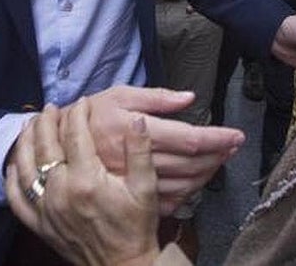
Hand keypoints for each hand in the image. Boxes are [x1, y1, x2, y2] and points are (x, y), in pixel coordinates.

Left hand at [7, 101, 160, 265]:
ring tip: (29, 125)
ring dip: (25, 143)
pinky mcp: (39, 225)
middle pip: (45, 146)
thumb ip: (140, 152)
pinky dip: (11, 180)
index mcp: (86, 180)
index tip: (82, 103)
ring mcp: (46, 210)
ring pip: (26, 168)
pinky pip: (16, 200)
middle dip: (47, 121)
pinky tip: (14, 165)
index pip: (75, 135)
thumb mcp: (145, 188)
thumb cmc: (135, 228)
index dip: (78, 114)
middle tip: (51, 107)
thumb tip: (137, 122)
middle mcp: (61, 192)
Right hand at [81, 85, 243, 213]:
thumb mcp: (120, 94)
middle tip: (234, 146)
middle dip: (219, 155)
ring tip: (220, 160)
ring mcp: (133, 182)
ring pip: (183, 185)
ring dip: (208, 174)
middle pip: (191, 164)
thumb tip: (189, 97)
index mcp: (137, 130)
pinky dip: (188, 193)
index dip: (217, 138)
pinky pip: (167, 201)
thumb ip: (157, 97)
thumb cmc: (92, 114)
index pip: (188, 138)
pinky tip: (196, 181)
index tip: (236, 135)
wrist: (59, 144)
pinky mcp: (130, 195)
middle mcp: (137, 159)